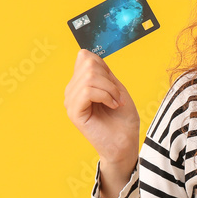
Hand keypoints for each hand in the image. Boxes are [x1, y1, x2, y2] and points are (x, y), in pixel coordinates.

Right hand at [64, 49, 139, 197]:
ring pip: (89, 77)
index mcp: (80, 84)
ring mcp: (71, 102)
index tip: (114, 87)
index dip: (104, 66)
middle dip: (109, 79)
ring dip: (110, 89)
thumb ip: (101, 71)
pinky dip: (105, 95)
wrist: (125, 144)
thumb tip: (83, 53)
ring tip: (116, 103)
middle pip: (88, 64)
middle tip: (117, 97)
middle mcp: (72, 92)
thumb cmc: (123, 120)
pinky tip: (112, 106)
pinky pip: (88, 91)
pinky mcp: (74, 112)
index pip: (85, 57)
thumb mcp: (116, 88)